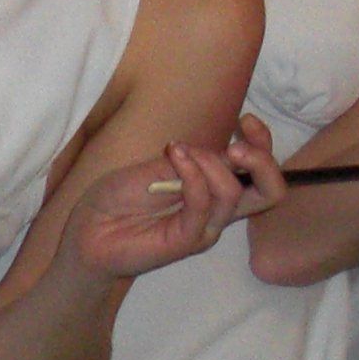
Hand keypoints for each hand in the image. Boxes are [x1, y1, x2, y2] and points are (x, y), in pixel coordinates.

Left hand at [68, 119, 282, 279]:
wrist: (87, 231)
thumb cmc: (119, 198)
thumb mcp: (158, 165)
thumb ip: (192, 160)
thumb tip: (220, 150)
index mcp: (215, 190)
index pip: (262, 172)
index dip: (264, 144)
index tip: (246, 120)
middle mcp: (218, 210)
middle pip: (271, 192)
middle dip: (263, 161)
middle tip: (237, 147)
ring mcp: (204, 227)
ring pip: (234, 193)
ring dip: (211, 163)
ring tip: (179, 152)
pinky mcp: (187, 239)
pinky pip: (203, 205)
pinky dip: (193, 175)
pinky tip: (174, 157)